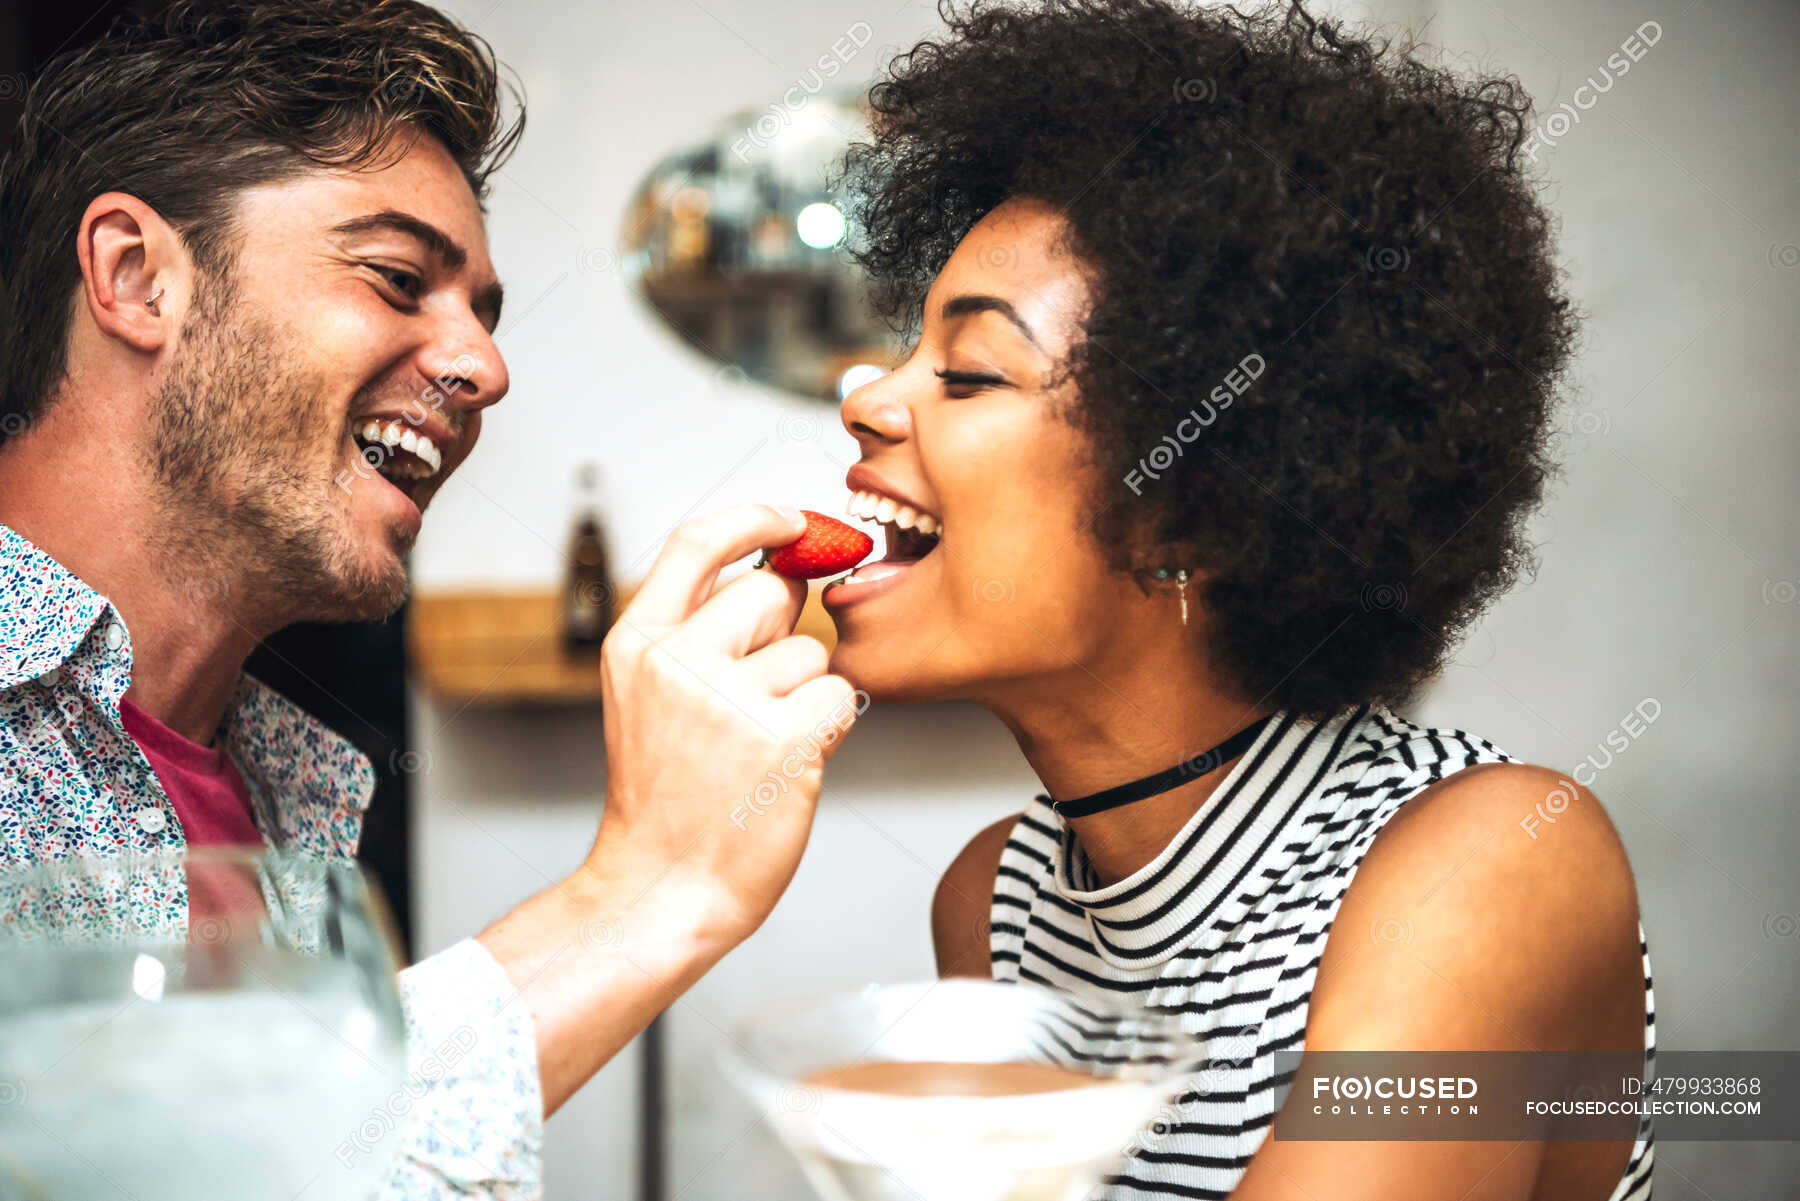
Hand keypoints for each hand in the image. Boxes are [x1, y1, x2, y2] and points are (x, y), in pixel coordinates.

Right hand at [479, 503, 861, 1116]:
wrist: (663, 888)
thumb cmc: (670, 798)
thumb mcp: (651, 698)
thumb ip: (700, 630)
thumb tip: (785, 571)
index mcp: (638, 644)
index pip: (698, 541)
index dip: (754, 518)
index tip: (793, 520)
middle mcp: (678, 661)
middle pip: (771, 594)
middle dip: (784, 634)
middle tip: (758, 698)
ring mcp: (731, 700)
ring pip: (812, 651)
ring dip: (804, 693)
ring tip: (760, 747)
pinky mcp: (784, 738)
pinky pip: (840, 694)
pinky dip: (830, 726)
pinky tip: (790, 763)